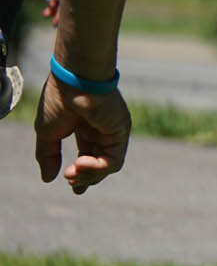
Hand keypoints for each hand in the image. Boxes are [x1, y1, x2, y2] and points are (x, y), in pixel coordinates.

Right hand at [34, 76, 130, 193]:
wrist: (74, 81)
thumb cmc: (59, 100)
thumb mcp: (47, 133)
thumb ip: (48, 155)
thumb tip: (48, 178)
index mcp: (85, 127)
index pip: (88, 154)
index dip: (82, 172)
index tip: (72, 185)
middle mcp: (101, 129)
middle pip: (100, 163)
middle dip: (86, 177)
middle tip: (71, 181)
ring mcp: (113, 131)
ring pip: (108, 166)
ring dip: (89, 175)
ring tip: (72, 173)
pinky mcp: (121, 132)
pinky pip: (114, 160)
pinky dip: (97, 168)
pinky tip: (81, 164)